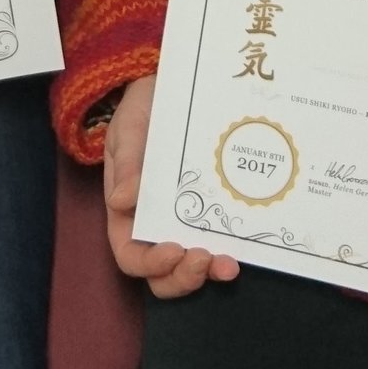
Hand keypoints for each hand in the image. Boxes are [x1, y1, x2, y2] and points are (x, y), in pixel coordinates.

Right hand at [100, 76, 239, 299]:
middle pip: (163, 275)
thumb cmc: (142, 112)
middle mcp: (154, 226)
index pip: (130, 256)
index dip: (150, 264)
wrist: (169, 90)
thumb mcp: (128, 131)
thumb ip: (128, 164)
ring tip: (229, 265)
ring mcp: (185, 222)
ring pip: (193, 266)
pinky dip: (232, 248)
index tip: (173, 250)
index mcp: (126, 215)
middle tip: (204, 260)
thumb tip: (121, 201)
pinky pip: (219, 239)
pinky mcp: (212, 211)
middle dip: (183, 277)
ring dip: (210, 271)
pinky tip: (247, 242)